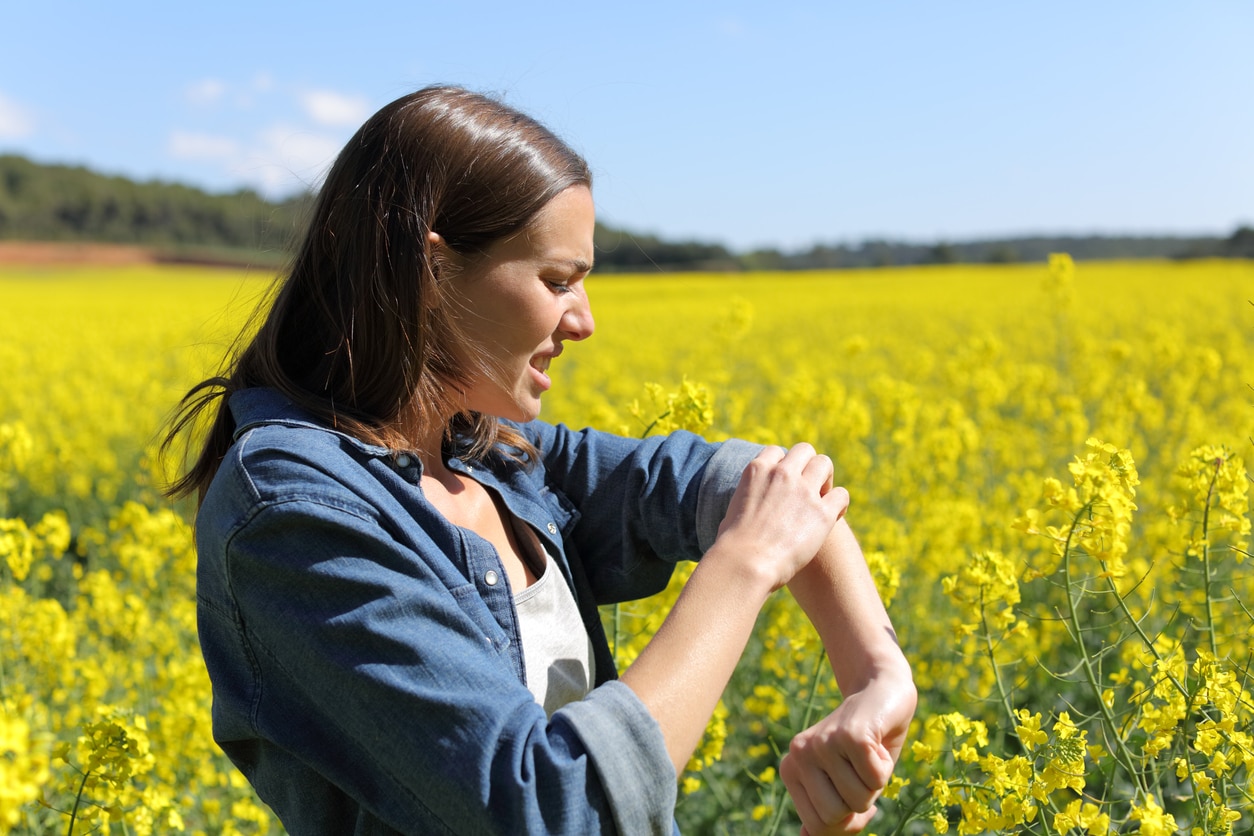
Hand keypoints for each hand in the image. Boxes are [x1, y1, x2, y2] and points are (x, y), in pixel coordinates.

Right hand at [714, 444, 849, 589]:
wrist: (745, 563)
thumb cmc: (732, 545)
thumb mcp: (733, 509)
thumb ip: (748, 497)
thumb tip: (749, 506)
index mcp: (757, 470)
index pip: (776, 452)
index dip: (783, 465)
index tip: (785, 480)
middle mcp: (782, 474)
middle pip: (805, 451)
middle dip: (808, 464)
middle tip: (808, 485)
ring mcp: (804, 491)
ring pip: (825, 464)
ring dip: (825, 478)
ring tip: (822, 497)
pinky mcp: (822, 512)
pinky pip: (841, 495)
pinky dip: (839, 503)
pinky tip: (834, 515)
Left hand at [780, 671, 916, 834]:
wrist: (881, 691)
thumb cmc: (864, 746)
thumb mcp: (842, 783)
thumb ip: (825, 810)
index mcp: (791, 770)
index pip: (817, 827)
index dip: (846, 822)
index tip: (853, 792)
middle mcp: (799, 754)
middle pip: (836, 818)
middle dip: (861, 804)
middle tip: (862, 772)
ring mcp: (822, 743)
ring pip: (859, 800)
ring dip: (876, 783)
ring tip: (868, 754)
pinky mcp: (849, 735)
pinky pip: (876, 779)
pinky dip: (886, 767)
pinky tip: (877, 743)